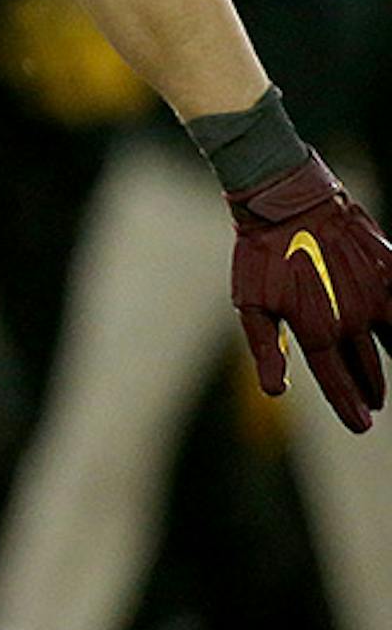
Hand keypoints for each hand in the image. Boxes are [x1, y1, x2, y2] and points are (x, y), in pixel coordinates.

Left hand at [228, 153, 391, 431]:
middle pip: (365, 366)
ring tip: (383, 385)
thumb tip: (275, 392)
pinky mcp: (388, 272)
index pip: (336, 380)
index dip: (348, 406)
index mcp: (316, 329)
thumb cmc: (261, 255)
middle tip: (373, 408)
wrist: (287, 203)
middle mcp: (350, 318)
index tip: (361, 426)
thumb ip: (267, 349)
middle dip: (370, 391)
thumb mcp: (250, 304)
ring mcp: (374, 295)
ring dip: (388, 365)